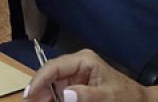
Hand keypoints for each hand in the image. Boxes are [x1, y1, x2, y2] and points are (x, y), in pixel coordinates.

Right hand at [25, 50, 149, 101]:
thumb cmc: (127, 96)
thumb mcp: (108, 96)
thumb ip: (87, 95)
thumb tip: (65, 94)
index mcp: (83, 60)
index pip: (54, 67)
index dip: (39, 80)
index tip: (29, 95)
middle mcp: (76, 64)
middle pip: (50, 76)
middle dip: (39, 90)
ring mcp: (75, 75)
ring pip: (52, 85)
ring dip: (45, 96)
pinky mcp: (77, 85)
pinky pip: (60, 92)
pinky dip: (54, 99)